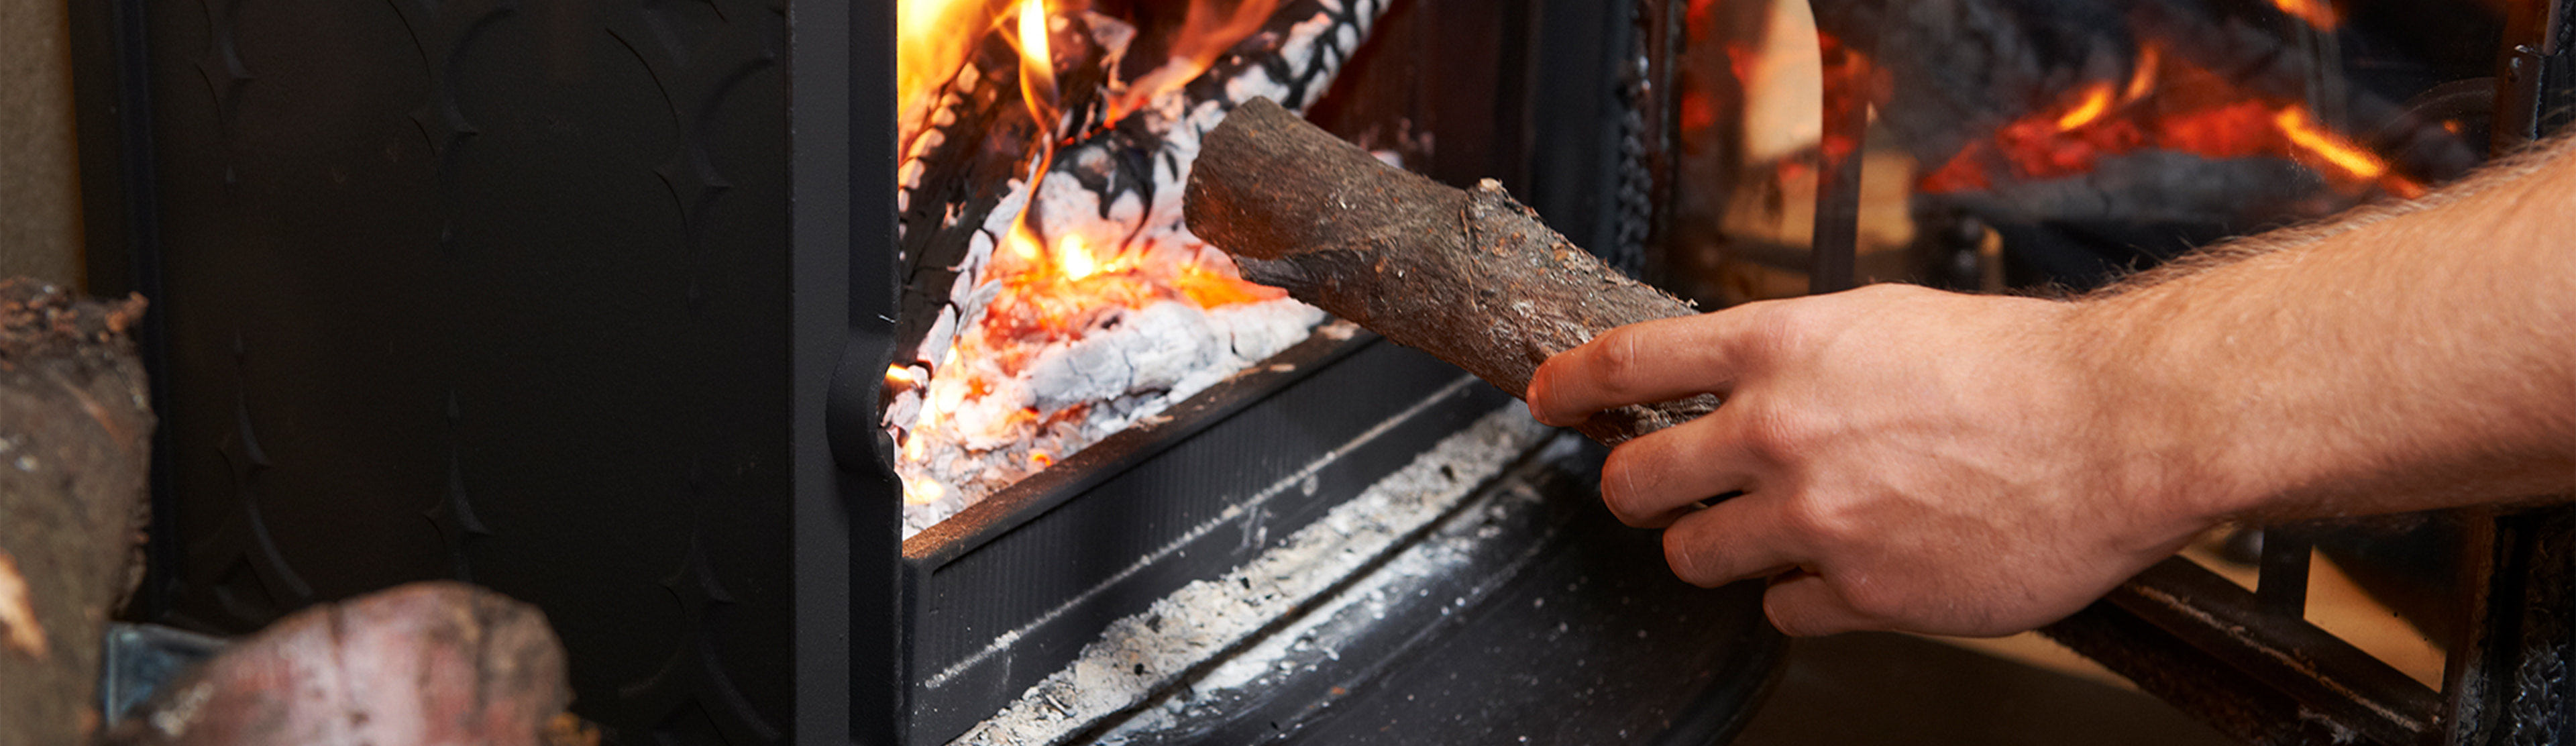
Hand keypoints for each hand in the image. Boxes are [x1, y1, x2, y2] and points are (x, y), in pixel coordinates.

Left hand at [1526, 284, 2223, 636]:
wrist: (2115, 428)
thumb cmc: (2016, 368)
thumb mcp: (1880, 322)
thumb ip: (1794, 356)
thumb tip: (1732, 382)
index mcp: (1780, 349)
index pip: (1628, 362)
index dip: (1569, 384)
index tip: (1546, 397)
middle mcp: (1780, 432)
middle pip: (1638, 481)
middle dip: (1636, 492)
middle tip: (1655, 494)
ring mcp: (1816, 517)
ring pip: (1697, 557)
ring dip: (1717, 549)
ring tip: (1772, 531)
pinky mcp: (1861, 590)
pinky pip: (1783, 610)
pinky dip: (1804, 595)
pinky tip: (1851, 567)